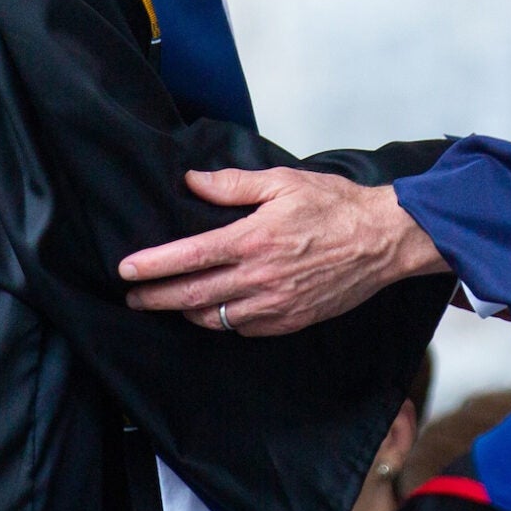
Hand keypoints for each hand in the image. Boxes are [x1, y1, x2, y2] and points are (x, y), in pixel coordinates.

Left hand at [117, 167, 447, 336]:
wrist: (383, 240)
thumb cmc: (336, 206)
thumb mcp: (282, 182)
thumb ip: (233, 184)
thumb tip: (192, 182)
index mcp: (253, 240)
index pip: (189, 257)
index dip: (154, 265)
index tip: (127, 269)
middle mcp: (260, 278)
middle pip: (193, 296)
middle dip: (155, 298)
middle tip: (132, 297)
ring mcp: (275, 304)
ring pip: (215, 319)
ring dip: (185, 313)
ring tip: (168, 304)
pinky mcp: (291, 320)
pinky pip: (244, 329)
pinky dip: (222, 323)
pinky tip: (214, 312)